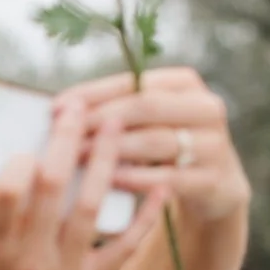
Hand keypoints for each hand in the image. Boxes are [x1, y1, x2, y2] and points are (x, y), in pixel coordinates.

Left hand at [60, 67, 251, 223]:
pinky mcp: (213, 179)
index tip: (55, 108)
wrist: (214, 188)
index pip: (133, 81)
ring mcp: (214, 143)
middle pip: (145, 106)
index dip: (92, 94)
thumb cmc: (163, 150)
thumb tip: (59, 112)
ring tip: (77, 158)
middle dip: (100, 120)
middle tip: (64, 135)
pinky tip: (107, 182)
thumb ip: (114, 111)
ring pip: (156, 141)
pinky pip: (168, 178)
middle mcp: (206, 107)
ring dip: (112, 150)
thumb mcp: (146, 124)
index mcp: (185, 84)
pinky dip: (135, 178)